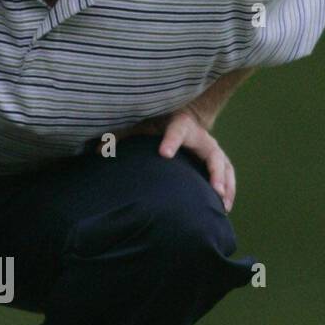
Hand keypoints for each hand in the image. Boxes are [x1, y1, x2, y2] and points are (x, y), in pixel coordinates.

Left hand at [114, 110, 235, 210]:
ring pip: (225, 166)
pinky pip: (228, 175)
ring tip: (222, 204)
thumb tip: (96, 151)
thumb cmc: (157, 122)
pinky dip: (228, 190)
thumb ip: (121, 136)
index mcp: (180, 125)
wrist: (181, 114)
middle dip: (214, 172)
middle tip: (213, 189)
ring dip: (225, 185)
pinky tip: (224, 209)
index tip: (163, 154)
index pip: (176, 131)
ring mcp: (212, 149)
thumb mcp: (140, 124)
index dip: (170, 142)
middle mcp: (200, 137)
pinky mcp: (217, 159)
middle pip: (212, 154)